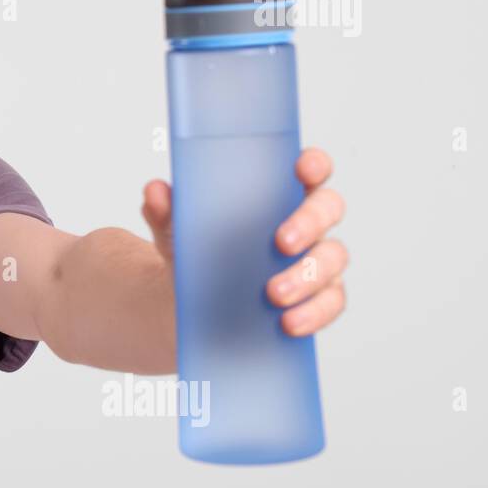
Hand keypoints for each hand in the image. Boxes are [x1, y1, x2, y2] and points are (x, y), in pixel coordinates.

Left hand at [140, 146, 348, 336]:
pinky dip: (314, 313)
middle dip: (310, 223)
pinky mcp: (319, 296)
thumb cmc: (196, 250)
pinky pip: (331, 302)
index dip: (314, 164)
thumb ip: (165, 211)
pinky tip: (289, 323)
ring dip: (308, 276)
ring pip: (333, 259)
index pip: (310, 168)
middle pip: (328, 209)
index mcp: (279, 193)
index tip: (302, 169)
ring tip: (274, 294)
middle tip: (281, 243)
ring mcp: (318, 259)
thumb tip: (154, 192)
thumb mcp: (176, 231)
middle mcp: (307, 222)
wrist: (191, 303)